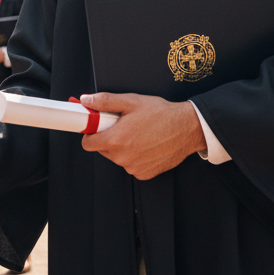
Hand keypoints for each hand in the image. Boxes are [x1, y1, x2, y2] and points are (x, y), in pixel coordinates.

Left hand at [79, 93, 205, 180]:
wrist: (187, 129)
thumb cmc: (161, 114)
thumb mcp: (131, 101)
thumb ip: (105, 101)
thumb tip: (86, 100)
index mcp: (115, 140)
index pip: (87, 143)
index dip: (90, 133)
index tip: (97, 126)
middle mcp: (122, 157)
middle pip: (102, 149)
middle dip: (109, 137)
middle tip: (123, 125)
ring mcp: (133, 167)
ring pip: (117, 157)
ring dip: (122, 147)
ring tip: (138, 133)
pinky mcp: (144, 174)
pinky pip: (131, 164)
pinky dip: (134, 156)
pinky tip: (146, 144)